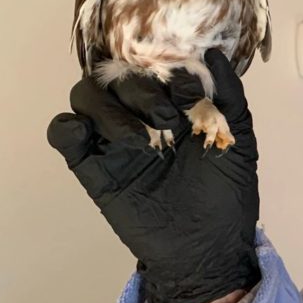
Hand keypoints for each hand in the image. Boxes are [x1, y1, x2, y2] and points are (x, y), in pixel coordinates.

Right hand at [46, 49, 259, 302]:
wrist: (206, 249)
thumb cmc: (228, 194)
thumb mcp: (239, 140)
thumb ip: (229, 95)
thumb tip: (215, 52)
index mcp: (173, 103)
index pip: (152, 65)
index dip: (164, 70)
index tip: (188, 93)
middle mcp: (139, 115)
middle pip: (116, 77)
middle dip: (138, 90)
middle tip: (166, 118)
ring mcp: (112, 141)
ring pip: (86, 97)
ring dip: (108, 109)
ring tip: (139, 140)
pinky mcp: (92, 168)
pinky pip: (64, 134)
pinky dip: (67, 127)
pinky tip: (89, 138)